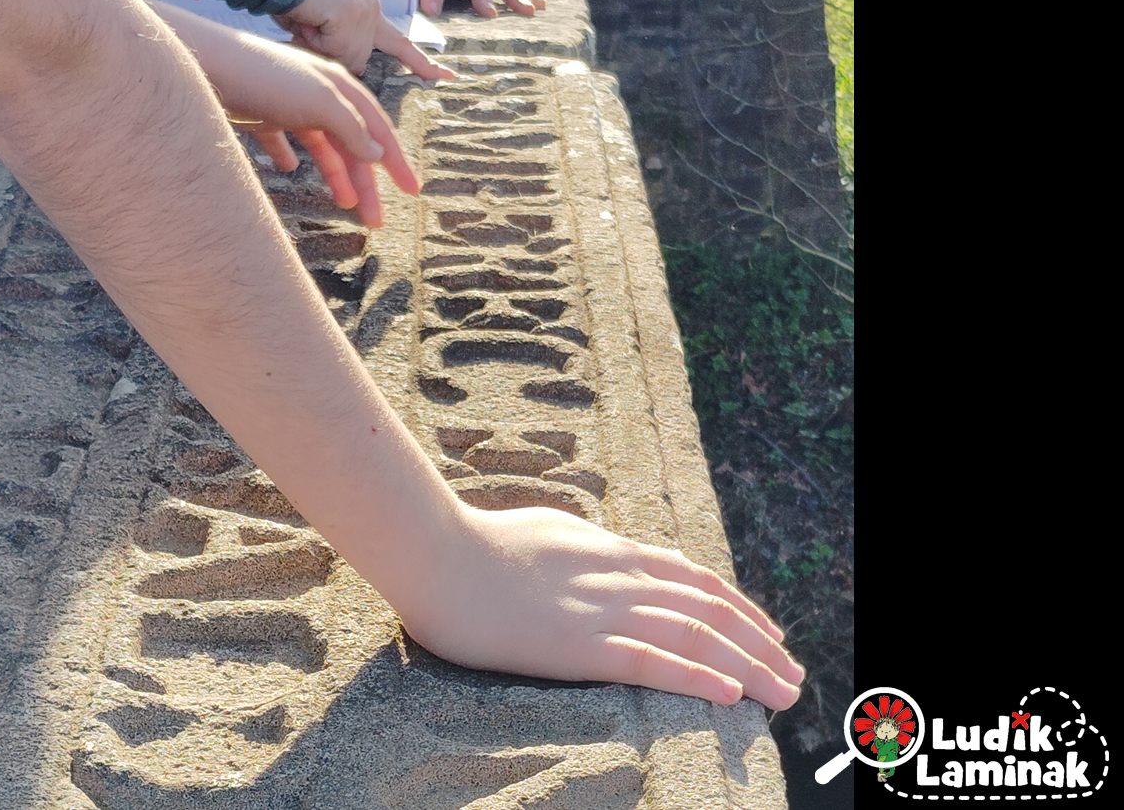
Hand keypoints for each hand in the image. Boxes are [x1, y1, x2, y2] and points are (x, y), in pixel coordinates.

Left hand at [148, 0, 418, 226]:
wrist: (204, 64)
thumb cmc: (264, 78)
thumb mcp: (319, 101)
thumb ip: (351, 128)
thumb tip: (377, 154)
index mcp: (340, 90)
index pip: (378, 129)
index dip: (396, 161)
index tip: (412, 191)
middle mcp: (318, 97)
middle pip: (351, 146)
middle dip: (366, 183)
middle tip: (375, 221)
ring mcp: (289, 107)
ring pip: (322, 148)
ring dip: (336, 177)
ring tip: (343, 206)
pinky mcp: (260, 116)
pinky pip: (282, 142)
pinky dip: (289, 158)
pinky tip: (289, 170)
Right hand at [275, 0, 454, 79]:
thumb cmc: (293, 0)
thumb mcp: (323, 30)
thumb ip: (339, 50)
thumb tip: (349, 67)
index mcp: (368, 13)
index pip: (401, 45)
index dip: (422, 63)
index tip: (446, 76)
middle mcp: (372, 12)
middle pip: (355, 62)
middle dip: (329, 54)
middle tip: (309, 27)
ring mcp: (364, 14)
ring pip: (343, 60)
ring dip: (318, 48)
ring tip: (306, 21)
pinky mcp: (352, 16)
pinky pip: (331, 50)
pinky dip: (312, 41)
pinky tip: (307, 19)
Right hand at [402, 504, 804, 708]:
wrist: (434, 548)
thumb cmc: (473, 541)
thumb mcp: (544, 531)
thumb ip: (580, 549)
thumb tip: (596, 552)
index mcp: (609, 550)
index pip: (691, 577)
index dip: (737, 604)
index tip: (766, 628)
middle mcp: (618, 577)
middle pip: (708, 608)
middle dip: (759, 642)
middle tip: (793, 672)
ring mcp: (602, 610)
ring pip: (695, 636)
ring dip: (748, 665)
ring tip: (784, 692)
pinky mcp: (578, 645)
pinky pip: (652, 662)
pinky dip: (698, 678)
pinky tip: (731, 696)